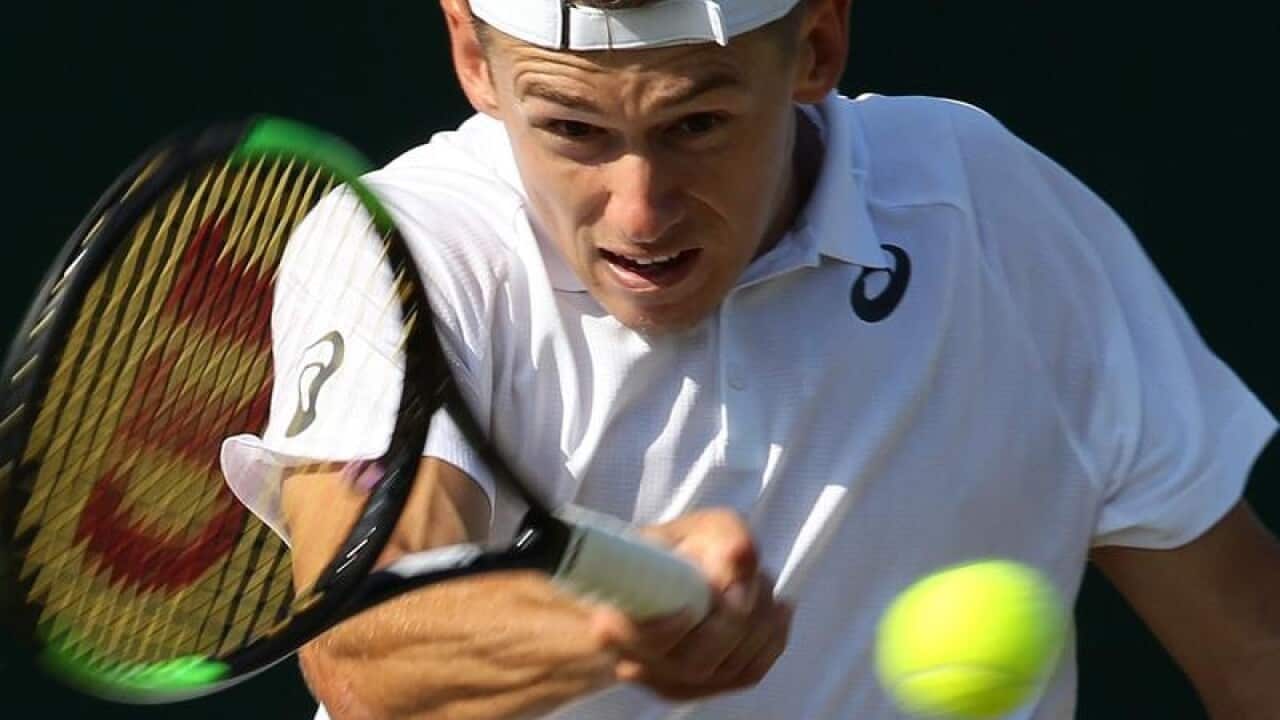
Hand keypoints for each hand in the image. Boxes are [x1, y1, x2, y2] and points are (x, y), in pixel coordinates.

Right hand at [588, 509, 793, 699]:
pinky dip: (772, 640)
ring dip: (759, 623)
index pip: (634, 640)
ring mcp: (665, 683)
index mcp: (611, 618)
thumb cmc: (675, 552)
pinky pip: (746, 676)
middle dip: (737, 618)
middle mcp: (633, 662)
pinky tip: (780, 610)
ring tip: (763, 581)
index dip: (672, 626)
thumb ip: (721, 534)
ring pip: (724, 669)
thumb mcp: (694, 528)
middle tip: (754, 576)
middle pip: (693, 661)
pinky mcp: (698, 690)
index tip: (705, 596)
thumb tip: (742, 554)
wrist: (664, 582)